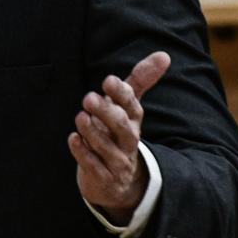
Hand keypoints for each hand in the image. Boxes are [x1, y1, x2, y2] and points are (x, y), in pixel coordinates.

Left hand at [68, 51, 170, 224]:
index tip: (109, 80)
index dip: (123, 95)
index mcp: (132, 123)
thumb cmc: (118, 135)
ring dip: (93, 132)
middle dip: (107, 113)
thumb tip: (164, 55)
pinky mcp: (102, 179)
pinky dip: (83, 153)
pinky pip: (94, 167)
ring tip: (81, 116)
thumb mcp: (127, 108)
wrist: (118, 183)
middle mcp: (127, 142)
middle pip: (122, 128)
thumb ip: (140, 81)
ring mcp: (116, 162)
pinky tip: (73, 139)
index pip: (133, 108)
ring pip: (107, 148)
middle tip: (89, 98)